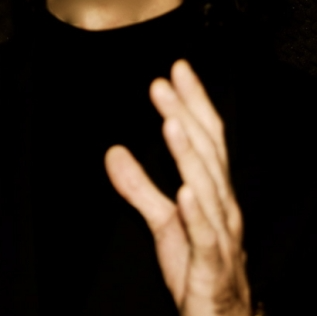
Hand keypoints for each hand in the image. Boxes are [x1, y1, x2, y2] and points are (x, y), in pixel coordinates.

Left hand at [105, 60, 250, 315]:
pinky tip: (184, 190)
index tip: (178, 70)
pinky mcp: (211, 265)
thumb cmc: (199, 266)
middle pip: (206, 153)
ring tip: (171, 122)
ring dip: (188, 153)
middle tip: (162, 83)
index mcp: (213, 192)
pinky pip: (205, 237)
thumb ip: (138, 187)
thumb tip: (113, 152)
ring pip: (207, 187)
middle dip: (185, 115)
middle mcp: (222, 206)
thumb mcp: (163, 221)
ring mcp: (221, 234)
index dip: (194, 103)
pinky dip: (196, 212)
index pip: (208, 138)